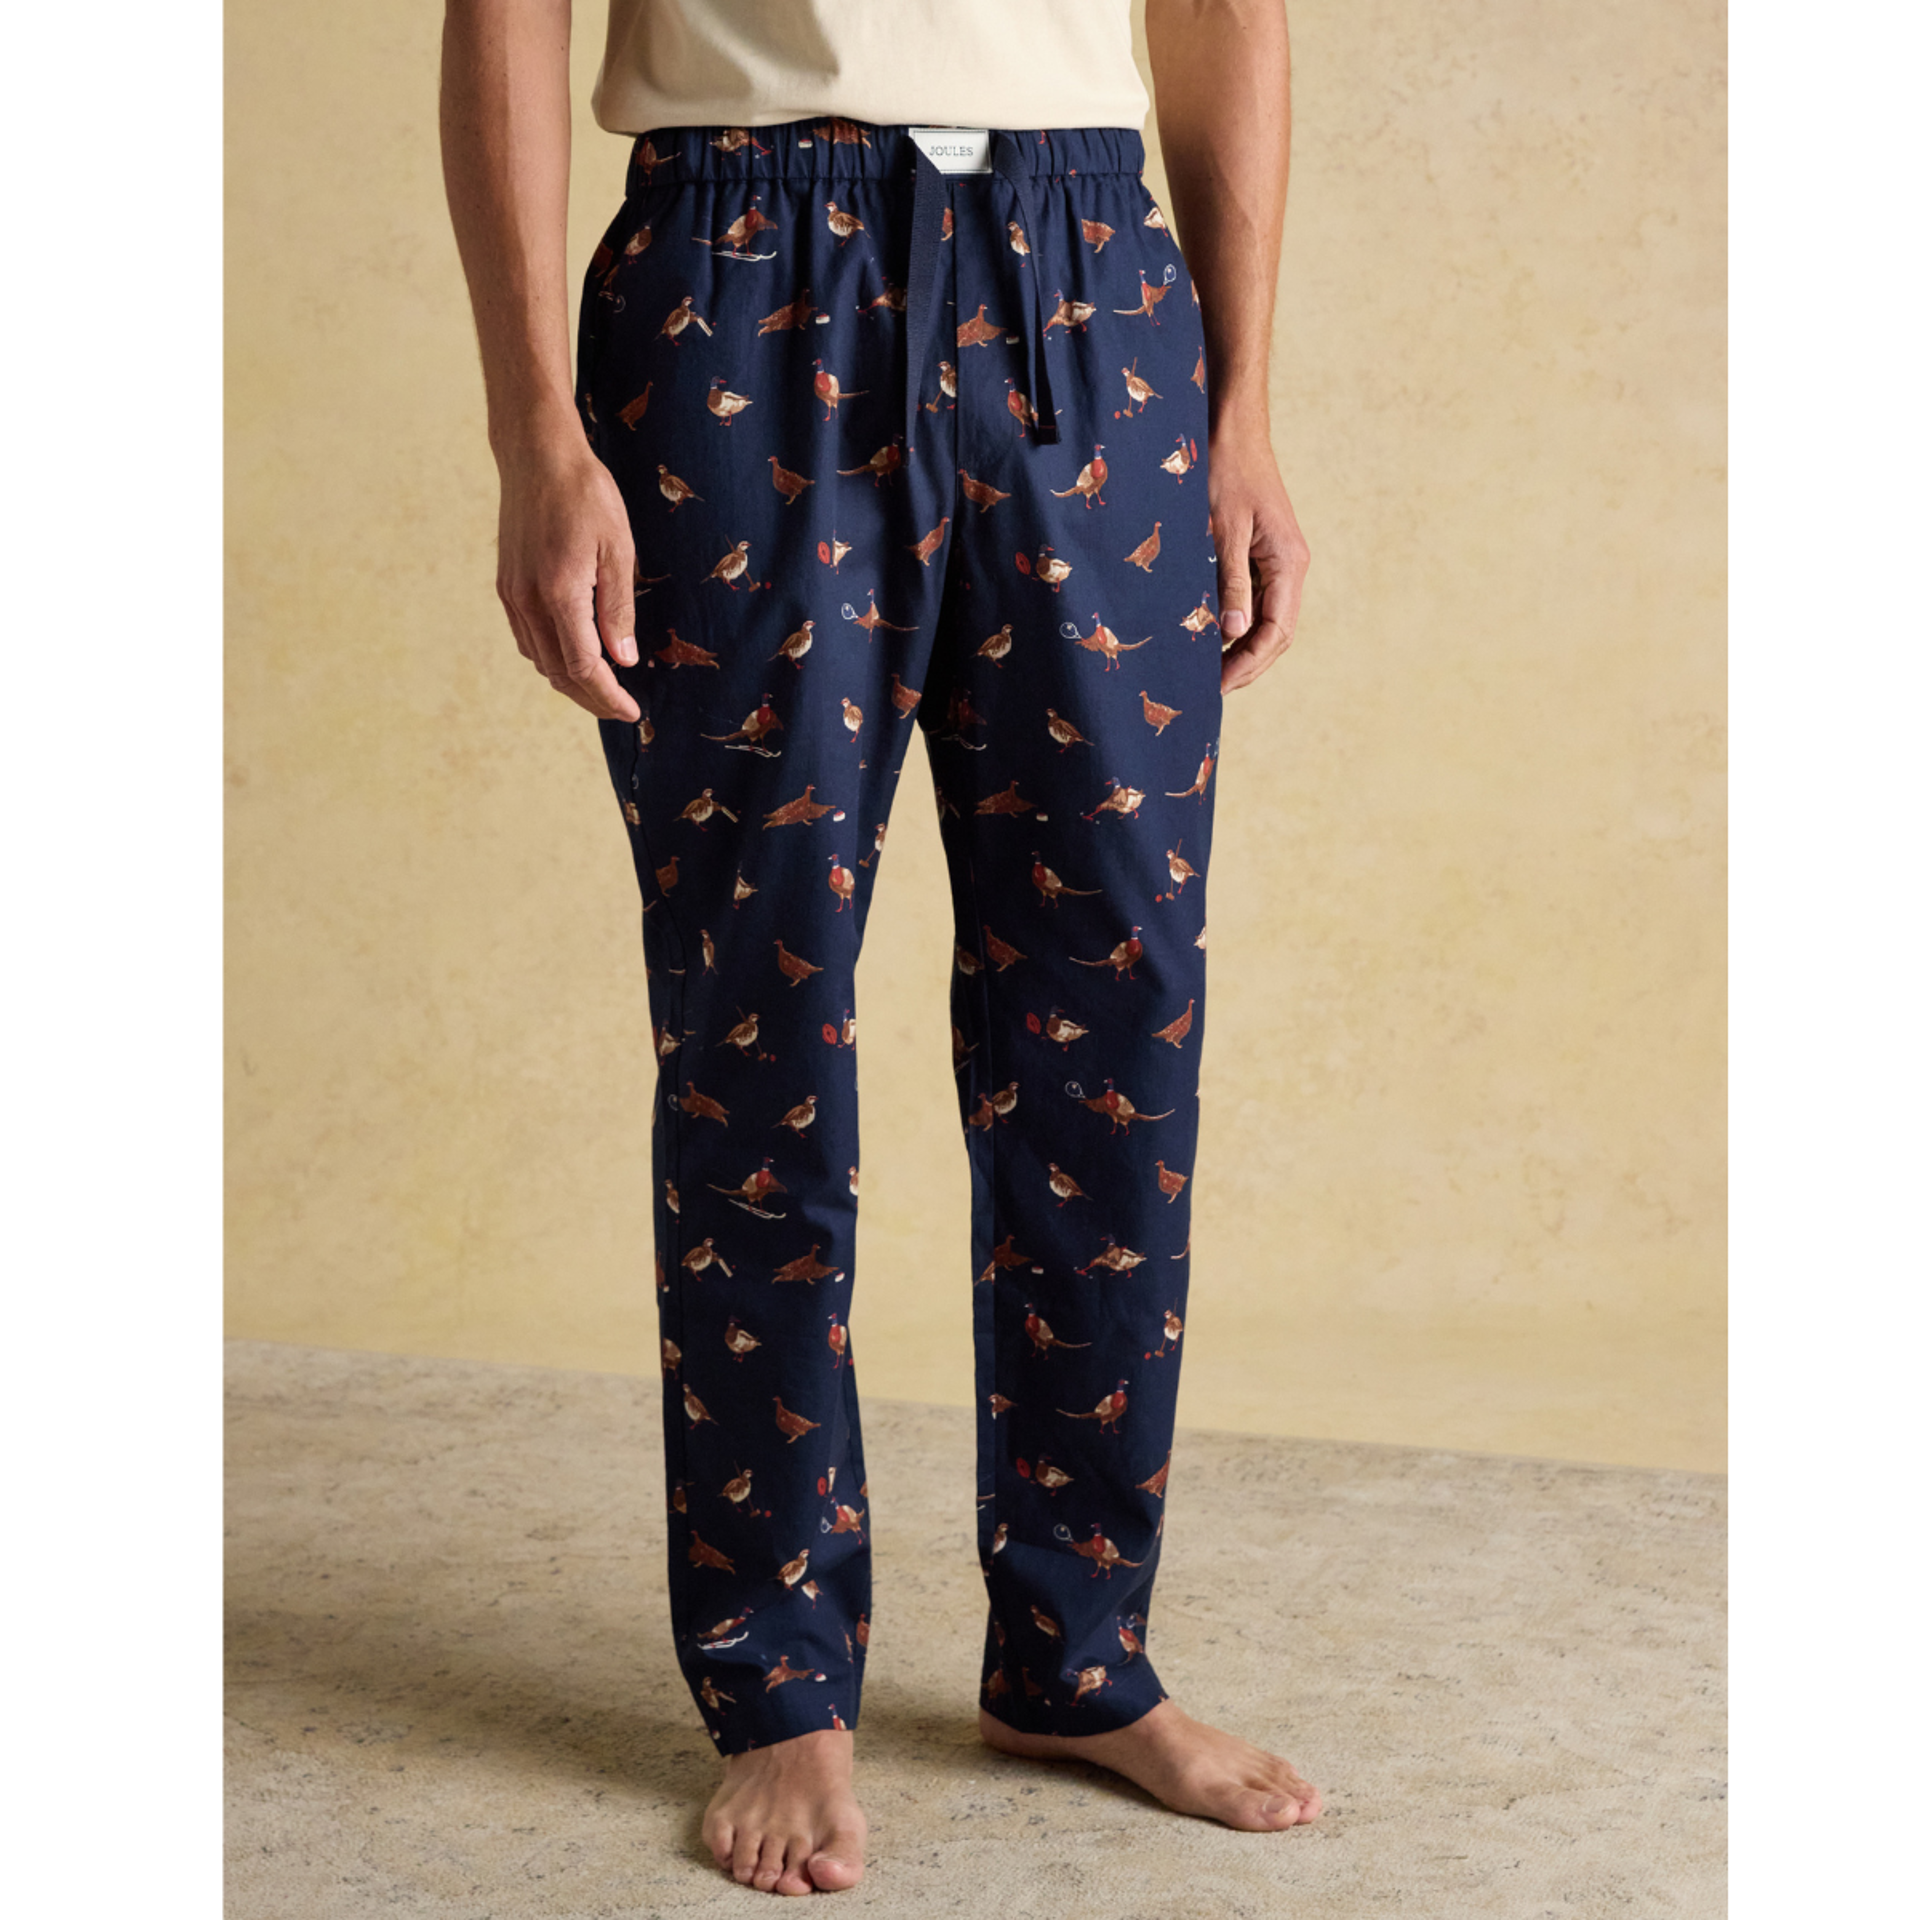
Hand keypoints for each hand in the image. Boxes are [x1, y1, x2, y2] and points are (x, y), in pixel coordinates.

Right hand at [494, 428, 641, 720]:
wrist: (537, 454)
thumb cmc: (585, 494)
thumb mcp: (618, 549)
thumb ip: (618, 610)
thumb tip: (623, 660)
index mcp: (559, 594)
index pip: (584, 668)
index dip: (608, 697)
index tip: (632, 711)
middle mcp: (528, 601)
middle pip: (558, 673)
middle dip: (591, 699)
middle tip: (621, 708)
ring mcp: (512, 594)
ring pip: (539, 659)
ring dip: (570, 682)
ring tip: (602, 688)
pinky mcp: (506, 585)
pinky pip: (527, 638)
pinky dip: (550, 657)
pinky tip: (572, 656)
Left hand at [1208, 422, 1308, 693]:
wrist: (1231, 429)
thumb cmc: (1225, 472)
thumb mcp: (1223, 530)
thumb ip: (1231, 581)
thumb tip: (1235, 633)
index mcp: (1289, 563)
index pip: (1276, 631)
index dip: (1249, 664)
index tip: (1219, 686)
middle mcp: (1290, 567)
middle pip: (1275, 633)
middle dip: (1246, 665)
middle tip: (1211, 690)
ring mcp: (1276, 561)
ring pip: (1265, 620)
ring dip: (1241, 649)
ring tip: (1208, 673)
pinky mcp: (1260, 554)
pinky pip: (1253, 600)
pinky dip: (1235, 623)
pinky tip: (1210, 637)